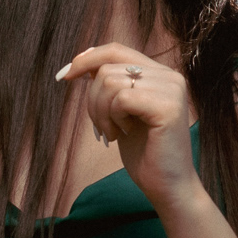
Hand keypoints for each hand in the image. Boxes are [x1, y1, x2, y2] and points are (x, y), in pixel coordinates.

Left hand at [56, 45, 200, 211]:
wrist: (168, 186)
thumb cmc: (145, 153)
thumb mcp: (122, 112)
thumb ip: (112, 85)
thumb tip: (83, 61)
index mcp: (160, 74)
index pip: (116, 50)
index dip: (87, 58)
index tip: (66, 75)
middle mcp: (170, 76)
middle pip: (107, 67)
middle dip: (92, 99)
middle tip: (102, 127)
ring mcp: (171, 90)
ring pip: (110, 82)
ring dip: (101, 112)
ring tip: (114, 132)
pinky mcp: (168, 107)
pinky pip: (121, 99)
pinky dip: (113, 118)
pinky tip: (123, 134)